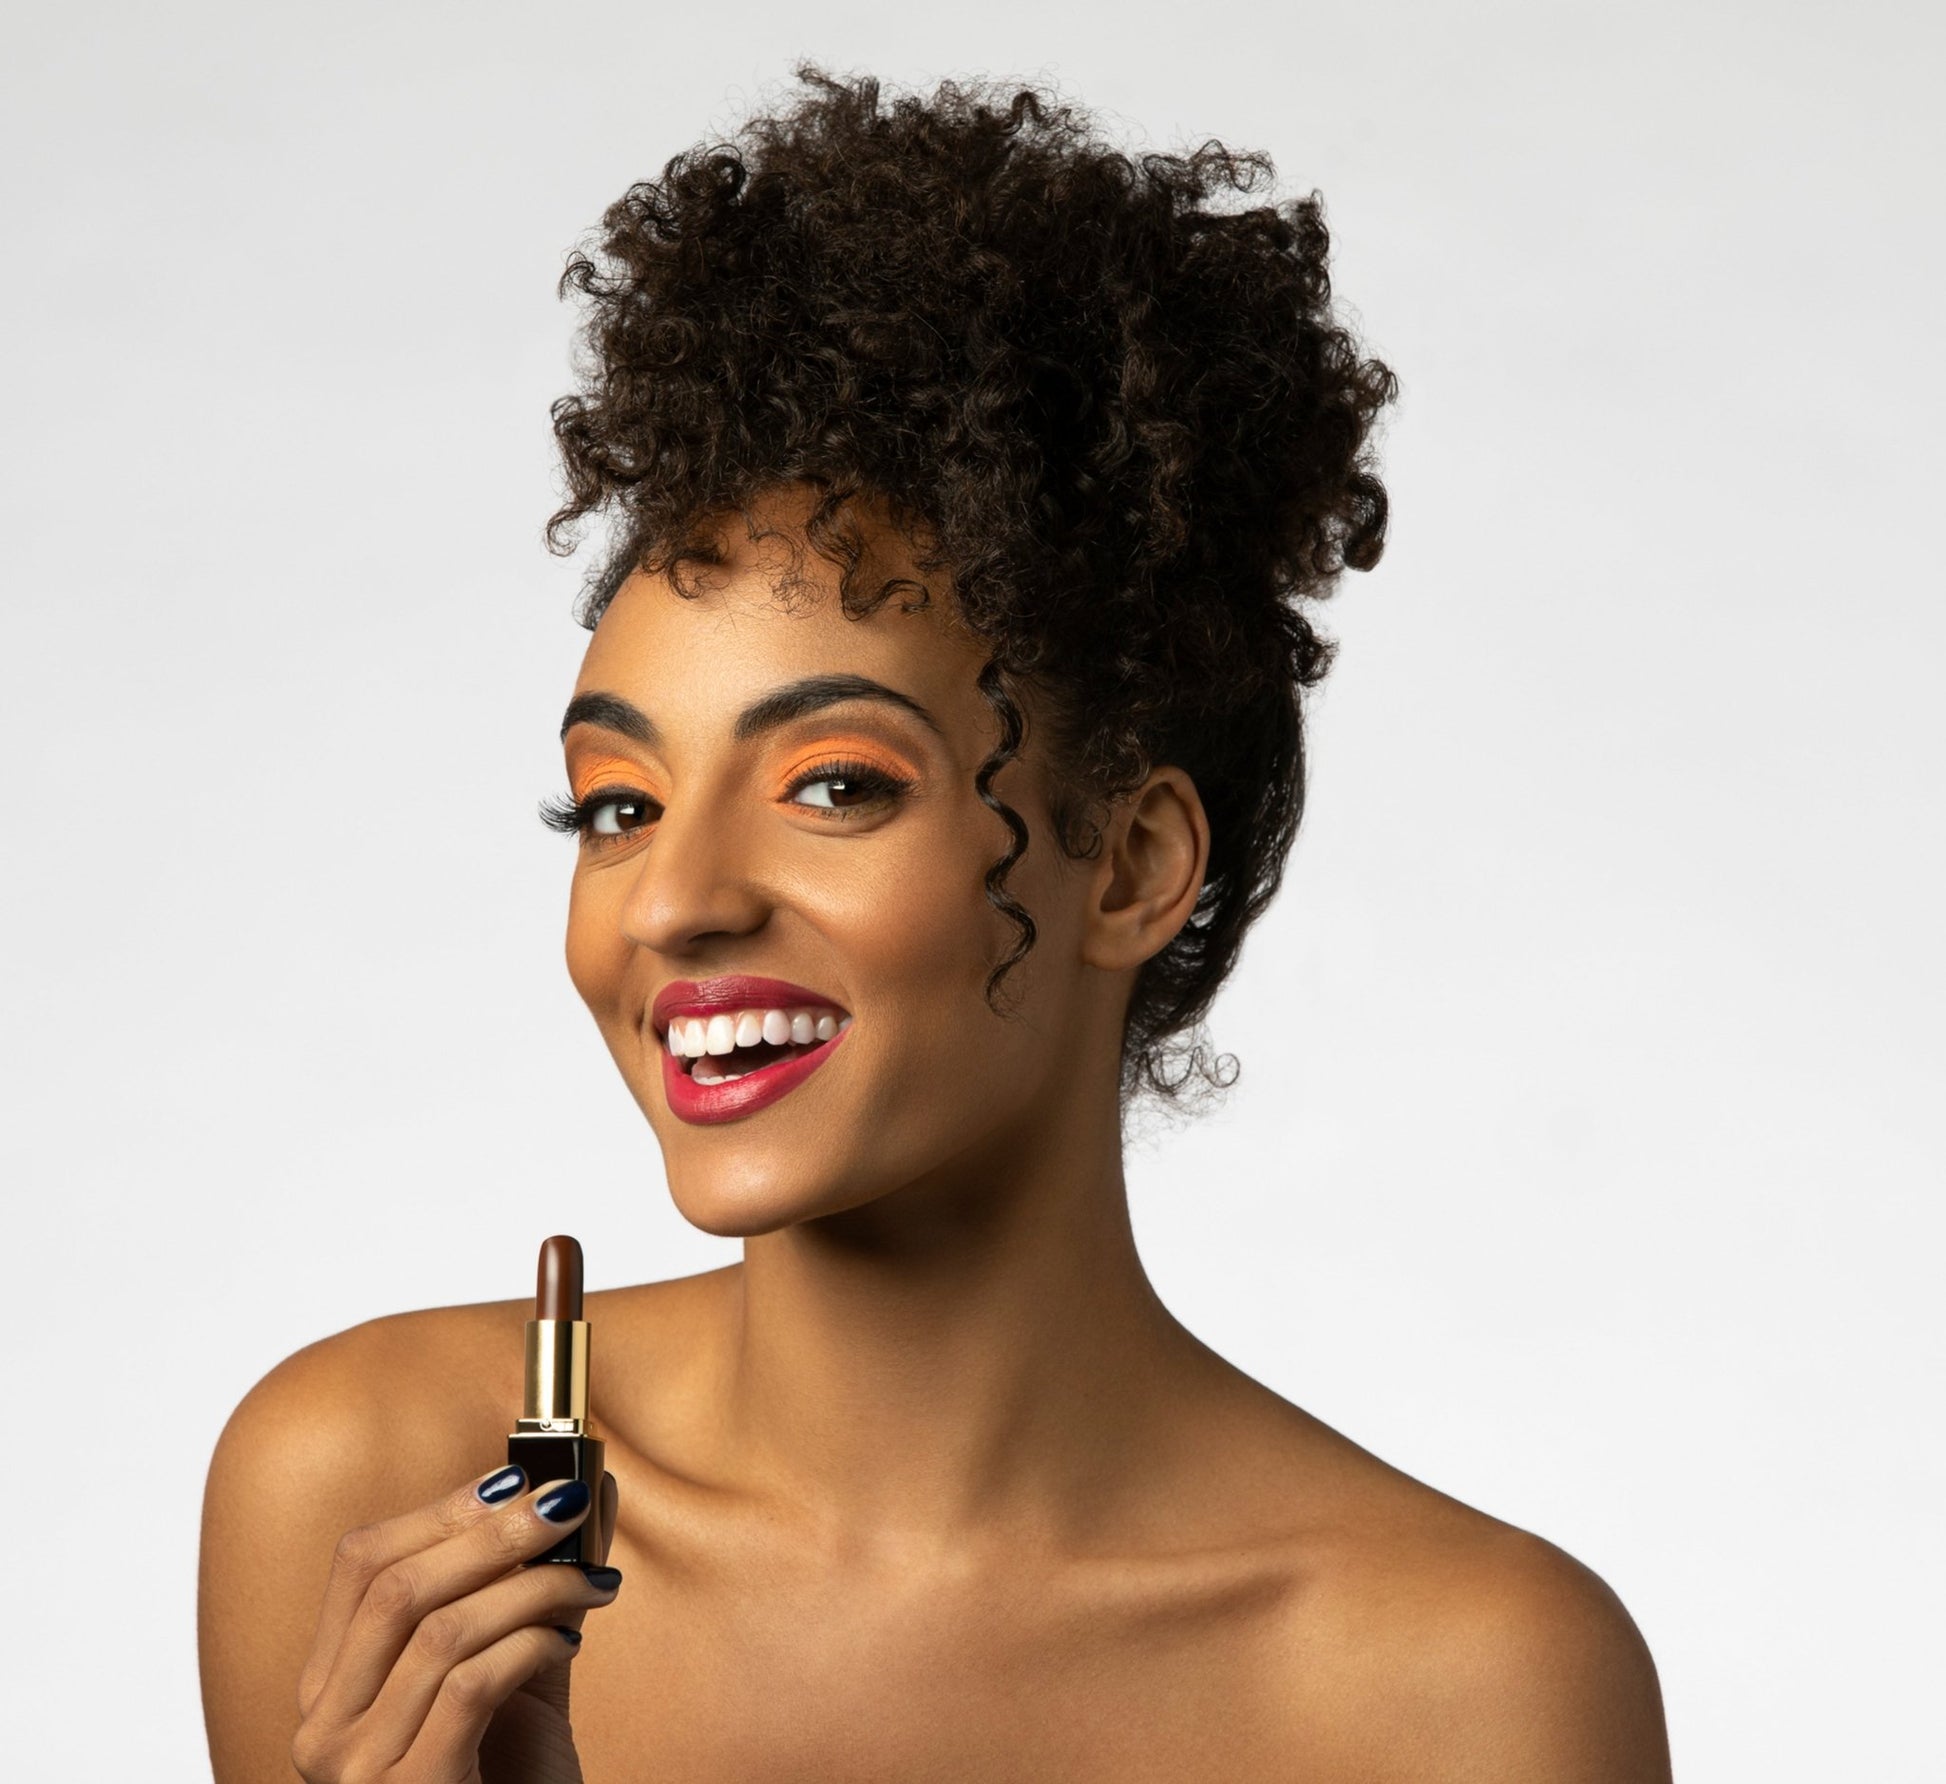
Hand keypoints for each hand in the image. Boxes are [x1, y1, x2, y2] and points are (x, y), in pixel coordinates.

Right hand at [292, 1466, 621, 1782]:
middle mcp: (324, 1728)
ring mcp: (357, 1770)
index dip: (442, 1507)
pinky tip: (570, 1642)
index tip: (518, 1476)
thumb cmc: (509, 1781)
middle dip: (493, 1529)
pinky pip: (471, 1685)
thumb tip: (594, 1489)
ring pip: (440, 1629)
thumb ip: (539, 1585)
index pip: (360, 1563)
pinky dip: (531, 1644)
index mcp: (333, 1688)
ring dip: (532, 1586)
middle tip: (569, 1502)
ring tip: (590, 1583)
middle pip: (397, 1585)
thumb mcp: (518, 1672)